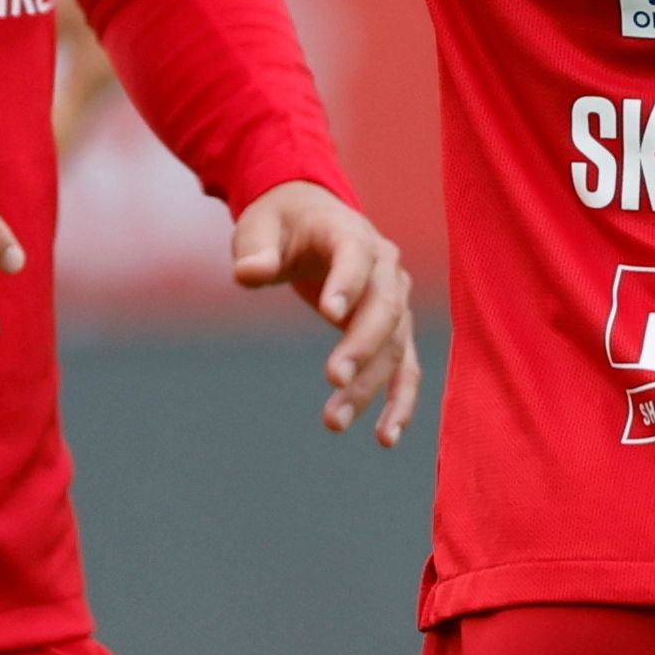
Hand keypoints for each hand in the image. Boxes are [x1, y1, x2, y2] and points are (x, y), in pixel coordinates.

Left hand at [234, 179, 420, 443]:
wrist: (312, 218)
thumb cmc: (281, 223)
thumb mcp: (258, 227)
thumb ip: (255, 250)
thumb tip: (249, 273)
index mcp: (351, 234)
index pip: (356, 257)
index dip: (347, 284)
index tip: (330, 315)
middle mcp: (385, 267)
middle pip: (385, 308)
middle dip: (362, 346)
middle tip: (333, 380)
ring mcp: (395, 300)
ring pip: (395, 345)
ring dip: (370, 386)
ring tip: (334, 422)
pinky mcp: (394, 330)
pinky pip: (405, 367)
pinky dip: (399, 401)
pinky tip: (385, 437)